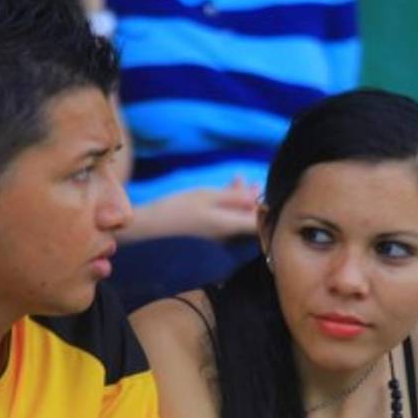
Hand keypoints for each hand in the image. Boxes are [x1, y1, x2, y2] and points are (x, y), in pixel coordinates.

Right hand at [144, 178, 260, 239]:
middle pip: (249, 220)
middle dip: (253, 199)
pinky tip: (224, 191)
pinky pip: (226, 220)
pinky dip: (228, 206)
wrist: (150, 227)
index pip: (260, 223)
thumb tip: (257, 197)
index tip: (265, 191)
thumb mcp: (207, 196)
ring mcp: (218, 238)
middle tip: (251, 181)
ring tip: (238, 179)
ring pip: (237, 218)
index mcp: (230, 227)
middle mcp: (228, 237)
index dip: (267, 209)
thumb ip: (234, 197)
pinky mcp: (208, 236)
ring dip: (240, 200)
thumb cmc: (178, 208)